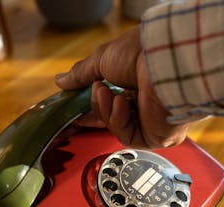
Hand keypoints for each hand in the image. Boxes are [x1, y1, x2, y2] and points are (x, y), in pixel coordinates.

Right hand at [55, 26, 189, 148]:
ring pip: (116, 127)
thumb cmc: (140, 54)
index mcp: (139, 83)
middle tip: (91, 95)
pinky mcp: (156, 136)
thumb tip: (61, 81)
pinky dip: (119, 120)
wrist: (163, 62)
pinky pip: (127, 136)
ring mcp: (152, 121)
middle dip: (97, 108)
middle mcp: (148, 103)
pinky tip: (121, 103)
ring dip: (105, 109)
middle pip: (113, 117)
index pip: (112, 101)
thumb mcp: (103, 59)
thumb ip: (82, 73)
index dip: (92, 104)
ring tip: (105, 91)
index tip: (75, 106)